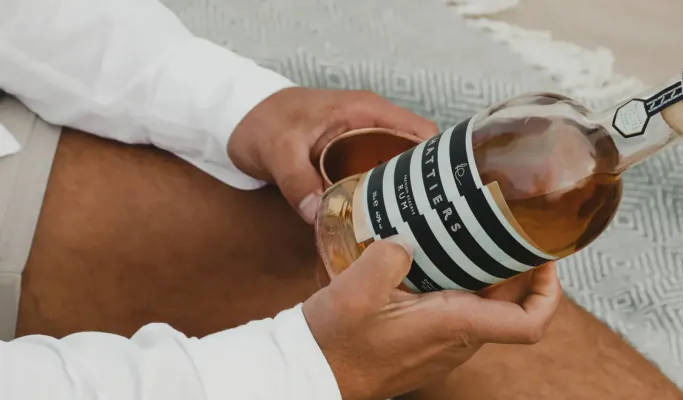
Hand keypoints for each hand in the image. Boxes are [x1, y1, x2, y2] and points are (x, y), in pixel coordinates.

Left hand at [228, 87, 438, 222]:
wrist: (237, 118)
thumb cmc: (261, 121)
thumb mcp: (279, 149)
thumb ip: (298, 180)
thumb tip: (320, 214)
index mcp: (366, 111)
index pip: (421, 132)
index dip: (438, 161)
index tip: (444, 196)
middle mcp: (371, 126)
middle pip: (416, 156)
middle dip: (425, 188)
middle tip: (428, 224)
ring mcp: (361, 143)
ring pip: (397, 171)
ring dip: (403, 197)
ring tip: (412, 231)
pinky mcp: (349, 160)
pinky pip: (376, 179)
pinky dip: (381, 199)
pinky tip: (381, 225)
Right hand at [302, 238, 562, 399]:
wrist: (311, 374)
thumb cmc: (334, 344)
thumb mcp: (355, 291)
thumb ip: (388, 255)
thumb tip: (406, 239)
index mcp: (453, 326)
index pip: (528, 323)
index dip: (549, 292)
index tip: (544, 258)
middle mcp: (457, 340)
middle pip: (510, 304)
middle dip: (516, 266)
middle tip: (505, 226)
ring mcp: (442, 344)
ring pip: (484, 306)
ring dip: (487, 273)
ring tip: (470, 233)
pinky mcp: (425, 342)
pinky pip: (457, 310)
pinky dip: (459, 282)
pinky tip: (432, 258)